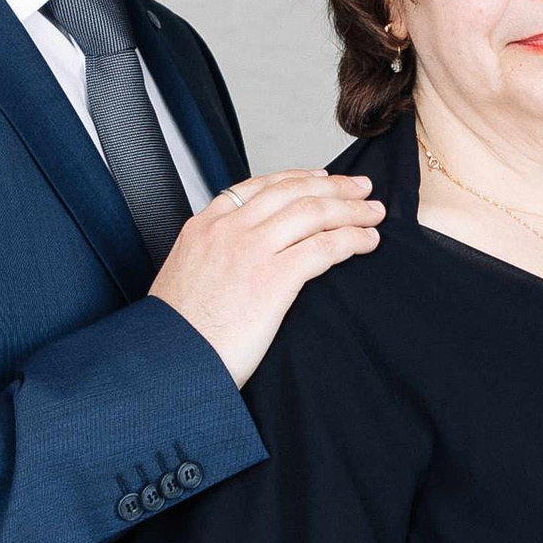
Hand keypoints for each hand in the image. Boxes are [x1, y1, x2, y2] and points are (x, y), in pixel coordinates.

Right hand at [150, 171, 384, 386]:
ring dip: (351, 209)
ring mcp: (250, 250)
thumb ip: (212, 259)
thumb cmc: (178, 336)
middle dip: (333, 186)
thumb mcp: (184, 279)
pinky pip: (323, 247)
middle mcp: (227, 229)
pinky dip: (351, 239)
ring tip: (374, 213)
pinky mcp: (273, 278)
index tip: (321, 178)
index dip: (297, 178)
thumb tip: (238, 265)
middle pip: (292, 191)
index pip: (258, 187)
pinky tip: (367, 242)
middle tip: (361, 188)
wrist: (168, 364)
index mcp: (204, 227)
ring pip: (312, 212)